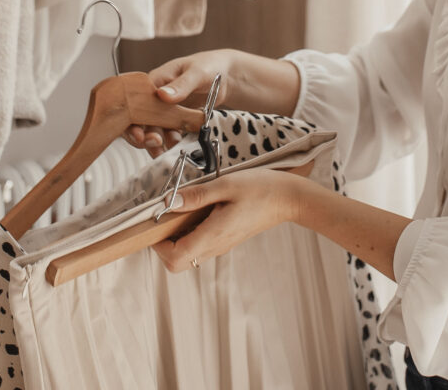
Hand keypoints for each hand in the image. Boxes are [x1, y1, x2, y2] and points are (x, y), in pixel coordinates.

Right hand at [123, 49, 302, 158]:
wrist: (226, 75)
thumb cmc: (208, 66)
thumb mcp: (196, 73)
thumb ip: (180, 85)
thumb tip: (162, 95)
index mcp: (154, 81)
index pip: (135, 102)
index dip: (132, 120)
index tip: (139, 135)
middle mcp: (155, 97)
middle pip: (139, 119)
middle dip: (143, 135)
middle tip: (155, 143)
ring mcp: (164, 110)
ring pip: (152, 129)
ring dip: (157, 141)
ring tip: (168, 147)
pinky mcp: (174, 119)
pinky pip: (167, 133)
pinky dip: (169, 141)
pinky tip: (175, 145)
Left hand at [151, 169, 309, 272]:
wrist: (289, 198)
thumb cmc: (262, 189)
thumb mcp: (226, 184)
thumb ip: (197, 195)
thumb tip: (170, 202)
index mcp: (214, 235)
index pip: (175, 258)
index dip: (159, 245)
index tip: (157, 223)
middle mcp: (216, 246)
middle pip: (178, 263)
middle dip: (164, 244)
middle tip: (166, 217)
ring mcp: (221, 245)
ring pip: (188, 256)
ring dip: (177, 238)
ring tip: (182, 210)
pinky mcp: (226, 239)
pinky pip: (200, 246)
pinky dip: (190, 233)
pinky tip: (196, 210)